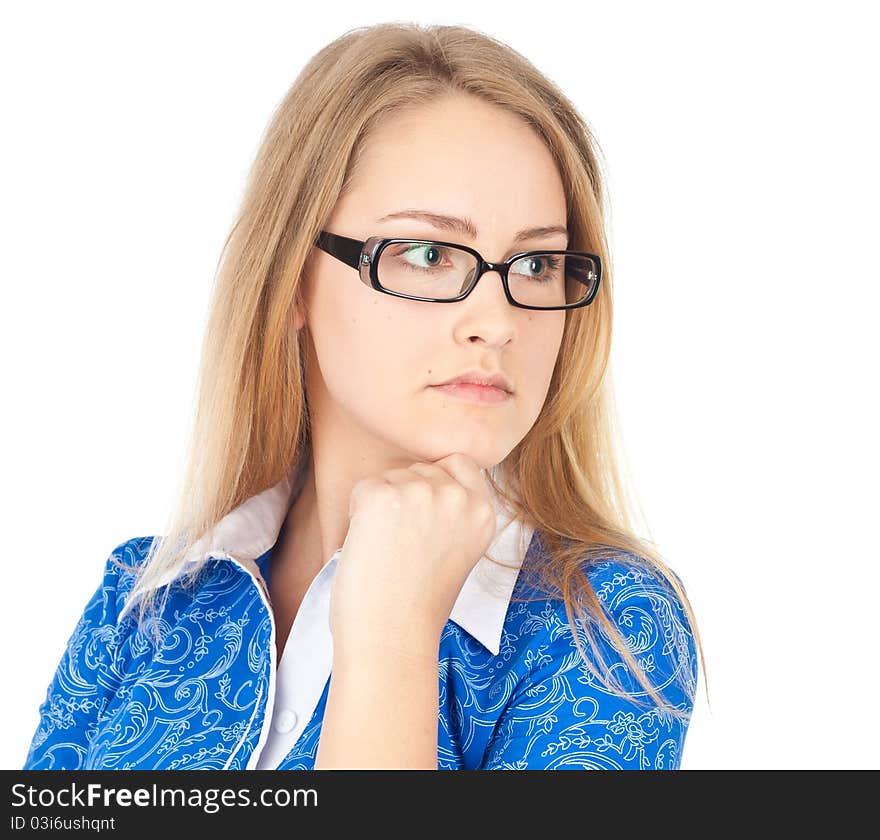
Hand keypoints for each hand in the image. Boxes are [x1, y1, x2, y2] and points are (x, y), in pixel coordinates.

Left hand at [328, 453, 496, 657]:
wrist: (391, 639)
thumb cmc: (417, 605)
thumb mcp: (458, 552)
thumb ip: (453, 514)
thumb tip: (426, 483)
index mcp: (484, 513)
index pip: (459, 463)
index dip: (435, 483)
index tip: (424, 518)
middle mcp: (458, 497)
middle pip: (420, 469)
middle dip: (405, 496)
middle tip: (402, 546)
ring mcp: (421, 493)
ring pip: (391, 477)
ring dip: (381, 507)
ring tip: (388, 552)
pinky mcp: (383, 497)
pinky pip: (363, 488)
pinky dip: (357, 516)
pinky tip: (369, 548)